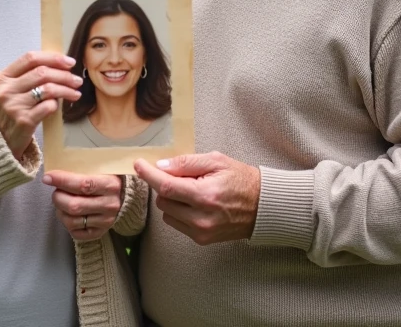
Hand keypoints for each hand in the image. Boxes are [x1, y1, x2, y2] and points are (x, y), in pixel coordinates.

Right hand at [0, 52, 81, 158]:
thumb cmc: (8, 112)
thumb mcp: (8, 90)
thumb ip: (25, 76)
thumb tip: (58, 64)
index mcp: (1, 78)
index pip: (30, 58)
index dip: (53, 58)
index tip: (69, 62)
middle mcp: (5, 90)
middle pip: (42, 72)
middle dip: (64, 75)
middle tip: (76, 80)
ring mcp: (14, 105)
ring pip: (48, 89)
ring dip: (66, 89)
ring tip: (75, 92)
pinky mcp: (24, 120)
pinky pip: (48, 106)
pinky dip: (57, 104)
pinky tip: (59, 105)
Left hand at [43, 171, 123, 241]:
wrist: (126, 197)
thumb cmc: (107, 179)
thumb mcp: (101, 169)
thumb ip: (82, 169)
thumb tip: (55, 171)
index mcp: (110, 185)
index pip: (83, 184)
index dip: (62, 181)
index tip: (48, 177)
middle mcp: (109, 205)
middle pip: (74, 205)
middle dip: (58, 198)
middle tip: (56, 192)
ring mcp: (105, 221)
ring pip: (72, 221)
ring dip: (60, 211)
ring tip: (61, 203)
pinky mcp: (100, 233)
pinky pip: (75, 233)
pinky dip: (66, 224)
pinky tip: (69, 214)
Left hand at [134, 152, 260, 245]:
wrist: (262, 207)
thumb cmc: (241, 179)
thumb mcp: (216, 161)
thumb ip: (187, 163)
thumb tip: (161, 166)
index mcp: (205, 195)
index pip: (166, 186)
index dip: (148, 175)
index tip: (138, 165)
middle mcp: (201, 217)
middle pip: (163, 200)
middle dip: (165, 185)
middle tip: (181, 176)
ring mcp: (201, 231)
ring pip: (167, 213)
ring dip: (171, 200)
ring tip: (192, 191)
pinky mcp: (202, 239)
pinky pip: (176, 223)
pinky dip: (179, 211)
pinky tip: (195, 204)